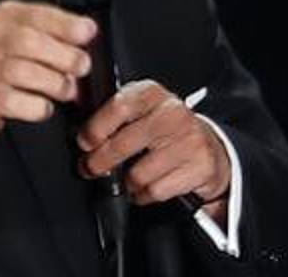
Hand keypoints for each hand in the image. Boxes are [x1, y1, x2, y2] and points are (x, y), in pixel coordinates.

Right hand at [0, 0, 96, 145]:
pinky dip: (37, 107)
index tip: (88, 32)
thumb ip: (51, 30)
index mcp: (6, 17)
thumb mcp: (18, 32)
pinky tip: (44, 106)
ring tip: (66, 89)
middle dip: (64, 55)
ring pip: (24, 72)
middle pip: (30, 42)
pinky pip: (15, 102)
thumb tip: (87, 34)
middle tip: (81, 66)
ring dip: (55, 83)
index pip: (37, 14)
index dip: (66, 23)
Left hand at [77, 79, 230, 211]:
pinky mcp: (199, 166)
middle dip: (99, 162)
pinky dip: (144, 194)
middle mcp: (172, 113)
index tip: (85, 143)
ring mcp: (188, 140)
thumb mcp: (141, 110)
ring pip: (138, 173)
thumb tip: (79, 126)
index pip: (118, 108)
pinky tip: (145, 187)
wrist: (209, 147)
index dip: (95, 129)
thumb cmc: (165, 129)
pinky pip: (156, 190)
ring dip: (126, 182)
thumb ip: (113, 113)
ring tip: (127, 177)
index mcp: (152, 93)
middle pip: (123, 144)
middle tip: (91, 168)